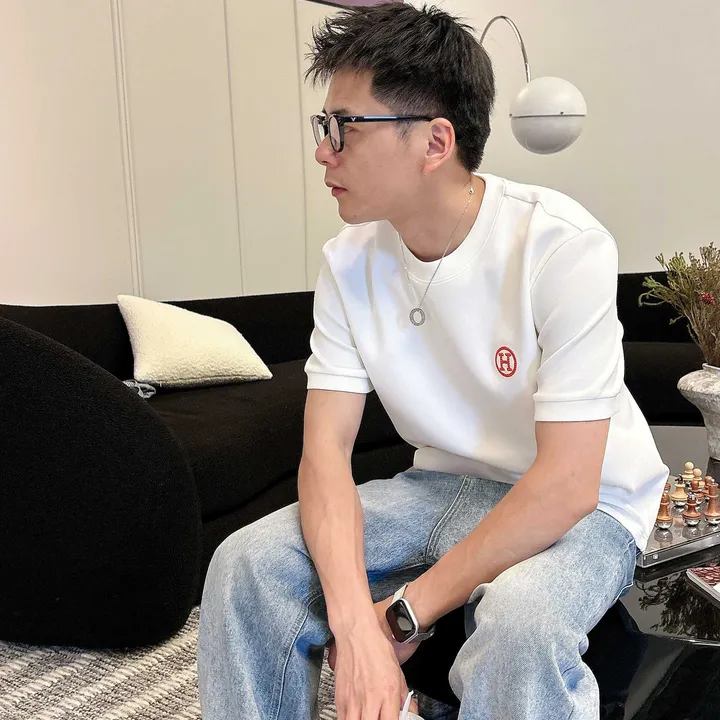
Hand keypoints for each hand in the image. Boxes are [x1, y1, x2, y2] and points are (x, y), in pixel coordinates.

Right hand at [327, 596, 421, 716]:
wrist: (356, 634)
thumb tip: (411, 713)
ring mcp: (353, 702)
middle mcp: (370, 701)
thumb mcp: (398, 673)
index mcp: (388, 695)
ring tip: (368, 717)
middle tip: (380, 718)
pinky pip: (343, 719)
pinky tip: (357, 715)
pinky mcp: (339, 699)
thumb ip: (405, 698)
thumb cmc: (376, 649)